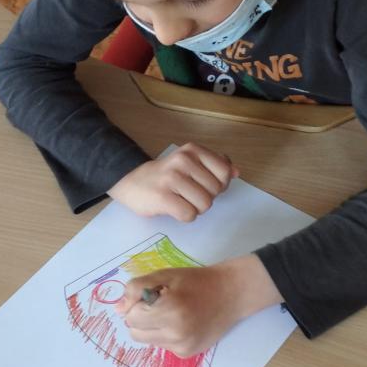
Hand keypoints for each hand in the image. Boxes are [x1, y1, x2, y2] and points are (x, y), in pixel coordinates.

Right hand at [107, 143, 238, 221]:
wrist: (130, 181)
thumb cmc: (166, 175)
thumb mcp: (190, 162)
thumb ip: (214, 165)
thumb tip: (236, 172)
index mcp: (193, 150)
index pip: (225, 173)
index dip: (219, 185)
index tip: (204, 185)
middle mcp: (184, 160)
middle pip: (215, 192)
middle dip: (205, 198)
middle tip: (187, 194)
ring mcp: (172, 178)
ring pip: (204, 205)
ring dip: (195, 209)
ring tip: (181, 201)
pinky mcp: (162, 197)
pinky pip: (189, 214)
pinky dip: (184, 216)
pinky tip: (173, 209)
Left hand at [115, 255, 282, 356]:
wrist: (231, 294)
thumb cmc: (196, 281)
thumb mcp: (164, 275)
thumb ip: (137, 289)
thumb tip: (117, 310)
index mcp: (170, 310)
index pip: (131, 317)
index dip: (137, 303)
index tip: (152, 295)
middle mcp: (176, 334)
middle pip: (135, 332)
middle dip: (140, 318)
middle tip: (159, 303)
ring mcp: (182, 347)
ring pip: (147, 340)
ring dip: (151, 327)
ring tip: (171, 313)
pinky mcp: (187, 353)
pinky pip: (162, 345)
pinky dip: (165, 334)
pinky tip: (182, 323)